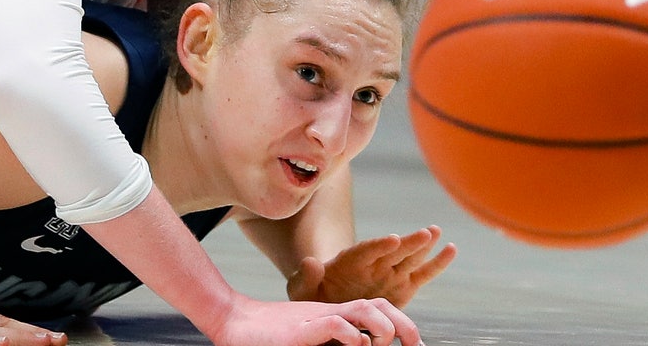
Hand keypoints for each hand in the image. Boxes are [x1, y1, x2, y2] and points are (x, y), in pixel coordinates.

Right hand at [209, 293, 421, 345]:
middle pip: (380, 306)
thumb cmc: (269, 338)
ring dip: (383, 326)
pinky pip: (333, 324)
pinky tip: (356, 344)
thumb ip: (333, 343)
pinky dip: (350, 334)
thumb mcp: (311, 342)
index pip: (379, 310)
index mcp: (337, 316)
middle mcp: (332, 313)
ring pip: (364, 309)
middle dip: (405, 326)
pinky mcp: (300, 330)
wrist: (232, 323)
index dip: (403, 324)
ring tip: (383, 343)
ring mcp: (317, 318)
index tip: (415, 345)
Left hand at [287, 226, 456, 308]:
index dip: (378, 246)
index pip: (365, 251)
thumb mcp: (302, 288)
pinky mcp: (403, 286)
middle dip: (408, 243)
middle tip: (425, 233)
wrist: (328, 302)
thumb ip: (306, 276)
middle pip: (392, 251)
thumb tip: (311, 262)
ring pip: (409, 257)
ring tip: (436, 232)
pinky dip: (437, 263)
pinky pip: (422, 274)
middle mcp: (373, 263)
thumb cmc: (313, 294)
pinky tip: (451, 249)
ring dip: (423, 246)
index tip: (393, 239)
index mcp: (348, 262)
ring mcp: (389, 273)